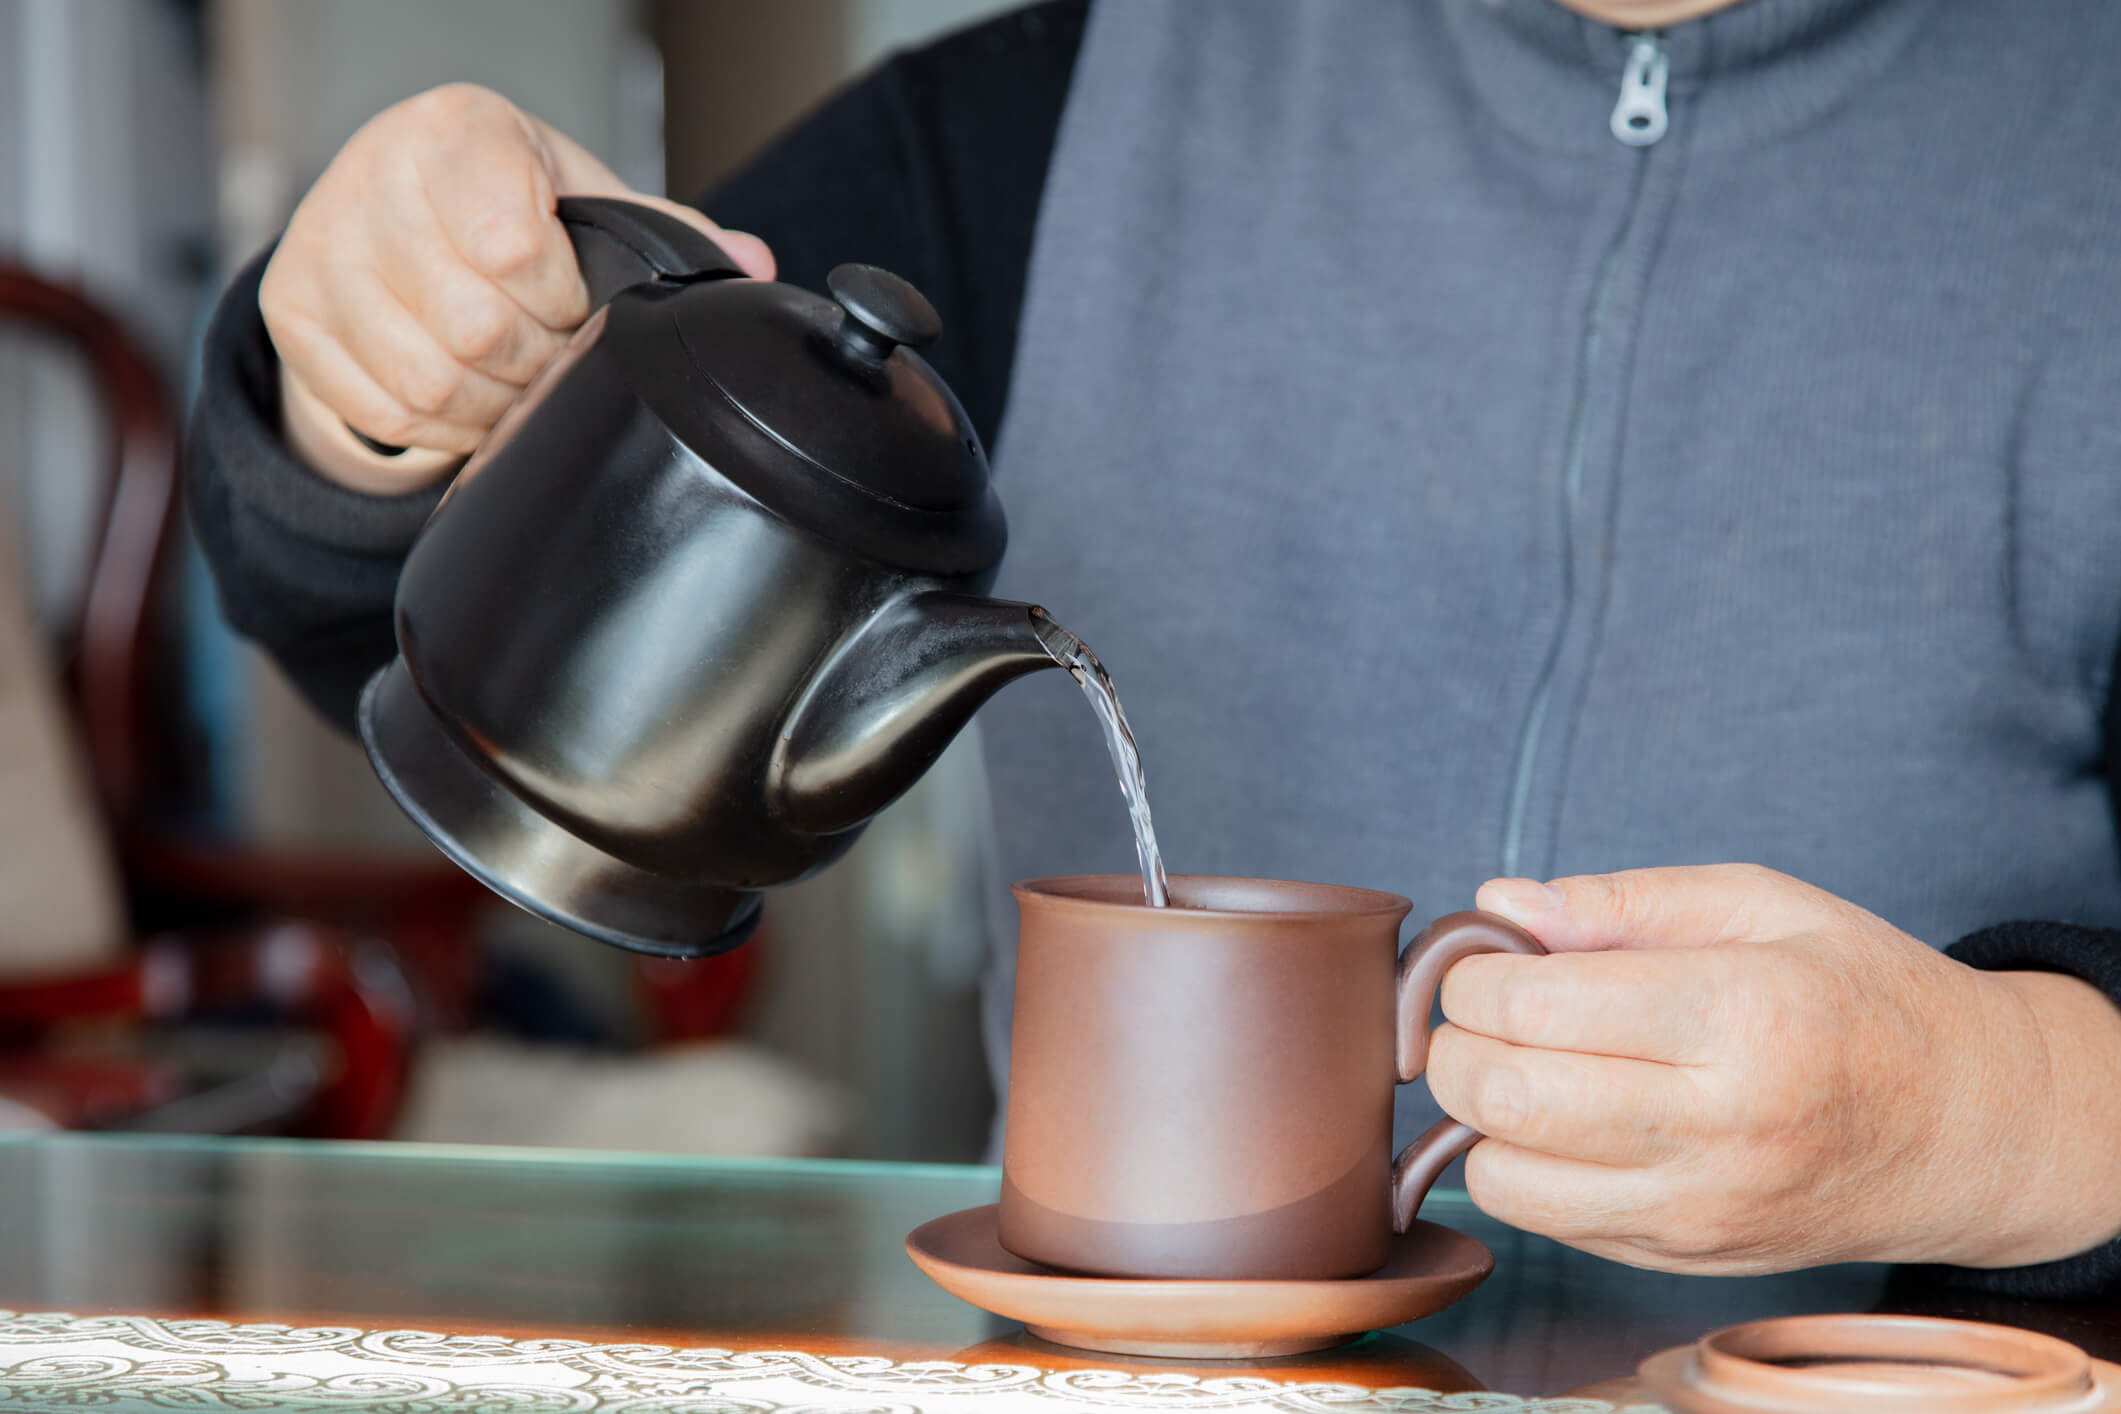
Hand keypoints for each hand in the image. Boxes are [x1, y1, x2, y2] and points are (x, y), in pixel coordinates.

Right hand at [260, 83, 774, 492]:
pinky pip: (381, 407)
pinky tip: (465, 395)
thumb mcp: (579, 196)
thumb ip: (662, 233)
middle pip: (474, 325)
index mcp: (457, 131)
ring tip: (513, 377)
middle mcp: (371, 176)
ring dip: (492, 401)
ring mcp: (320, 247)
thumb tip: (752, 268)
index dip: (559, 296)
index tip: (568, 296)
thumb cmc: (499, 197)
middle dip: (534, 358)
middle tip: (547, 348)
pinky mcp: (291, 311)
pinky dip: (440, 423)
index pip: (513, 244)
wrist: (389, 206)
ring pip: (427, 378)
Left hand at [1425, 863, 2120, 1273]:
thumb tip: (1498, 904)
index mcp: (1741, 1016)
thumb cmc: (1861, 995)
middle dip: (1454, 1042)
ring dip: (1477, 1115)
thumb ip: (1622, 900)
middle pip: (1503, 1094)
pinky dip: (1520, 1169)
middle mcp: (1720, 1126)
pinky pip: (1544, 1223)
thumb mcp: (1764, 905)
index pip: (1536, 1003)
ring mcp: (1701, 1208)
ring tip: (1522, 1066)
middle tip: (1482, 1011)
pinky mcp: (1686, 1258)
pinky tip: (1562, 1121)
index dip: (1476, 973)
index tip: (1487, 958)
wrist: (1968, 1128)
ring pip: (1504, 1176)